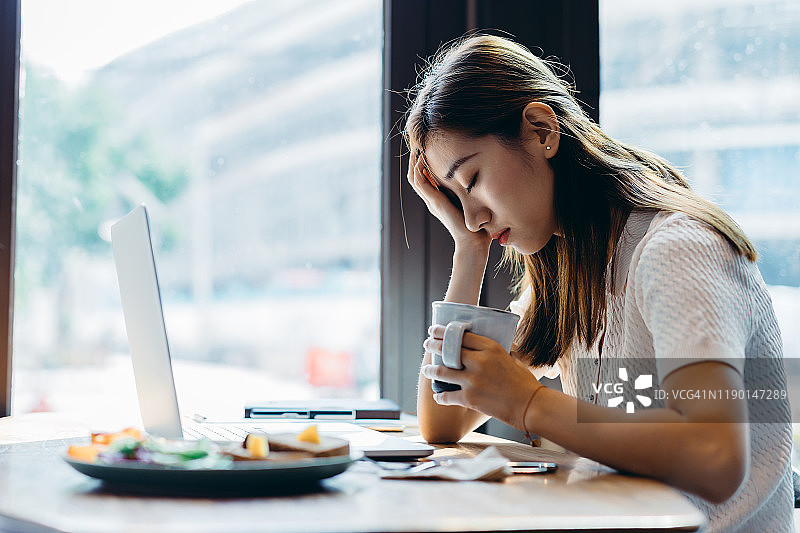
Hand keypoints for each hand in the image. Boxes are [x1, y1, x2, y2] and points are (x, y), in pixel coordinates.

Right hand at [407, 151, 490, 252]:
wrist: (473, 241)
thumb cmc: (477, 226)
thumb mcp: (472, 202)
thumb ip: (471, 192)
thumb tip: (481, 179)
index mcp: (439, 199)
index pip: (425, 178)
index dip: (423, 164)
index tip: (429, 149)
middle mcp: (432, 199)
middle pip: (415, 176)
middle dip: (415, 159)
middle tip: (419, 144)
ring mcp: (431, 201)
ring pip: (414, 177)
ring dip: (413, 161)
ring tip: (417, 147)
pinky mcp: (434, 201)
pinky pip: (419, 182)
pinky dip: (418, 169)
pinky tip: (421, 158)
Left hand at [421, 324, 540, 429]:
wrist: (529, 405)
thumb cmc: (524, 383)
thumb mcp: (512, 359)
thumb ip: (497, 353)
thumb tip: (487, 350)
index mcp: (490, 348)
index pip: (461, 335)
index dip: (445, 332)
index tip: (435, 330)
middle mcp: (479, 361)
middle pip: (448, 350)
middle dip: (434, 346)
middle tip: (427, 344)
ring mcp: (472, 380)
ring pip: (442, 372)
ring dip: (431, 371)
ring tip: (426, 369)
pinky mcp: (469, 398)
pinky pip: (447, 395)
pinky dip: (440, 396)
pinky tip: (437, 396)